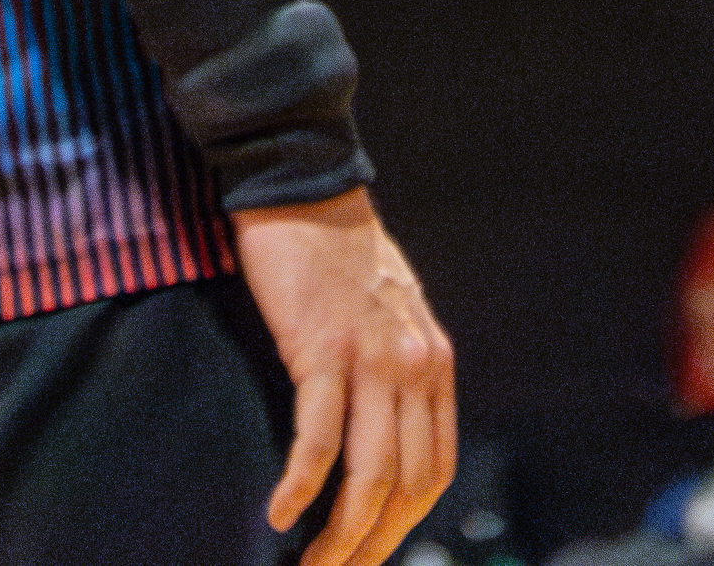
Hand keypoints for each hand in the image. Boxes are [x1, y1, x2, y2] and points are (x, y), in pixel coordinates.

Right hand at [234, 189, 455, 565]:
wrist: (301, 185)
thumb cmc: (336, 249)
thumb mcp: (391, 312)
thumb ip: (397, 370)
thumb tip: (382, 435)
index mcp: (433, 362)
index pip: (434, 471)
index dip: (405, 526)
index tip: (370, 553)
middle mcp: (414, 366)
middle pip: (406, 486)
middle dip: (373, 545)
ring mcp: (371, 358)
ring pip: (368, 476)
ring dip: (341, 536)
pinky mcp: (322, 348)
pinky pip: (318, 439)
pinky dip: (302, 487)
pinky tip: (280, 515)